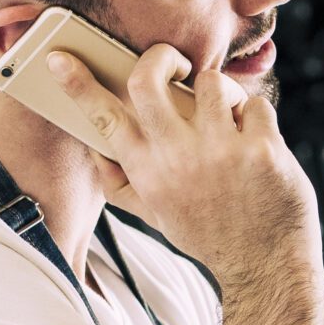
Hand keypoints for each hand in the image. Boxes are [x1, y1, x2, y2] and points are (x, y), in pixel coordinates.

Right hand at [44, 43, 315, 279]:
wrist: (264, 267)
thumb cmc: (208, 234)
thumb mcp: (155, 215)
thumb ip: (120, 182)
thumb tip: (94, 145)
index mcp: (146, 170)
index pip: (103, 119)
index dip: (78, 85)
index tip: (59, 59)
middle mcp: (178, 157)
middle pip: (149, 80)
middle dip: (161, 57)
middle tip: (174, 63)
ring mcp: (222, 151)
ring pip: (212, 83)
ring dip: (221, 92)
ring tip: (227, 117)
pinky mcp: (263, 150)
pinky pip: (257, 106)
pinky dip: (258, 119)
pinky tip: (258, 145)